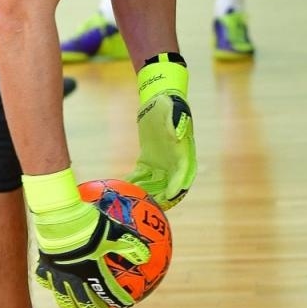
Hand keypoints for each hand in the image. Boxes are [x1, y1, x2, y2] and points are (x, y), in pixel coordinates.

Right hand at [23, 169, 150, 307]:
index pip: (110, 293)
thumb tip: (146, 256)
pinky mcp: (45, 267)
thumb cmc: (89, 224)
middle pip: (86, 304)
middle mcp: (76, 279)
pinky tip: (53, 283)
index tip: (125, 304)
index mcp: (94, 274)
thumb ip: (129, 246)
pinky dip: (51, 285)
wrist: (60, 218)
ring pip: (64, 300)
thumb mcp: (114, 232)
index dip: (119, 300)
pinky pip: (46, 281)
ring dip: (72, 306)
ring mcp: (59, 276)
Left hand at [125, 54, 194, 208]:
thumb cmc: (169, 104)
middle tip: (148, 208)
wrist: (160, 99)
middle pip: (170, 185)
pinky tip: (122, 189)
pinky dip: (134, 183)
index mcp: (183, 152)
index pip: (183, 173)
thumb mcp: (172, 110)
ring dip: (146, 194)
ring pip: (155, 185)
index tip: (170, 195)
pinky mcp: (149, 161)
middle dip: (161, 198)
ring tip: (132, 203)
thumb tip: (176, 134)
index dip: (178, 186)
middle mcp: (174, 161)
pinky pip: (142, 176)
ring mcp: (162, 163)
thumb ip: (174, 123)